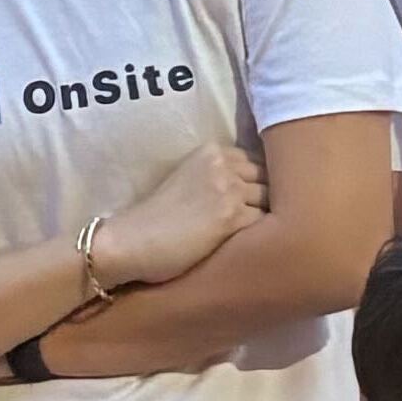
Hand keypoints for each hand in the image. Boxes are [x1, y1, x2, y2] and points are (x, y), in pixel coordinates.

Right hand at [97, 138, 264, 288]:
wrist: (129, 242)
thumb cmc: (155, 218)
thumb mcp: (187, 180)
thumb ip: (219, 177)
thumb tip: (257, 190)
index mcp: (212, 152)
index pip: (258, 160)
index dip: (260, 183)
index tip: (256, 201)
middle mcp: (224, 165)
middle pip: (270, 178)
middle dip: (271, 199)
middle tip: (270, 222)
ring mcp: (229, 190)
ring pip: (272, 201)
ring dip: (270, 219)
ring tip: (266, 238)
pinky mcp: (232, 218)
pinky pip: (267, 224)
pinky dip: (264, 237)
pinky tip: (256, 249)